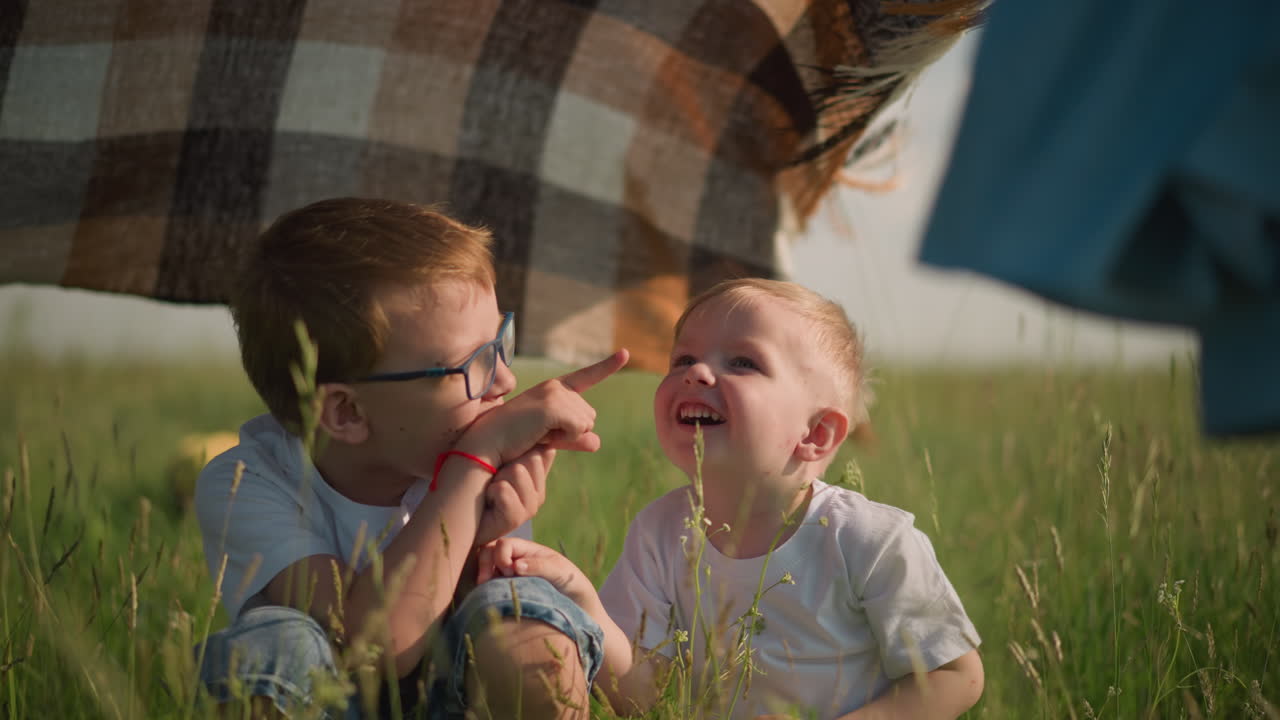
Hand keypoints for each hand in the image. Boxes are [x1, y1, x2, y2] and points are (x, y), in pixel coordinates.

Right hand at [459, 349, 628, 465]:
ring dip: (568, 436)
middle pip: (590, 416)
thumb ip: (575, 439)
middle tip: (541, 433)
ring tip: (538, 434)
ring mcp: (555, 394)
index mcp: (553, 388)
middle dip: (573, 432)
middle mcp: (556, 387)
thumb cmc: (514, 441)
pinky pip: (580, 430)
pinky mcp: (553, 407)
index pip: (586, 376)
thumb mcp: (549, 438)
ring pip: (587, 423)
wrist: (487, 445)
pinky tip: (542, 436)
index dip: (607, 366)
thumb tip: (597, 443)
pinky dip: (566, 440)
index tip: (625, 353)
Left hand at [473, 446, 553, 546]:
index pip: (546, 450)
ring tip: (488, 488)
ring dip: (497, 476)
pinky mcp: (515, 519)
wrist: (455, 511)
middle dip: (507, 461)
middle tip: (493, 475)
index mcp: (538, 477)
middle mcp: (538, 493)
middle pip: (533, 458)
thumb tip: (550, 445)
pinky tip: (487, 500)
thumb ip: (529, 448)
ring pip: (518, 472)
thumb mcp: (504, 455)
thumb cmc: (474, 477)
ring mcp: (529, 508)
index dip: (526, 446)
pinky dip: (491, 491)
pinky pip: (505, 490)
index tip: (507, 455)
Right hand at [475, 538, 594, 607]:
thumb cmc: (572, 585)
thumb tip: (513, 566)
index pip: (503, 544)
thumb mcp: (561, 572)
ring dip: (481, 576)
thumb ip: (540, 566)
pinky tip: (486, 598)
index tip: (510, 572)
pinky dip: (484, 591)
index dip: (501, 556)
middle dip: (484, 564)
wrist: (579, 610)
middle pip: (488, 552)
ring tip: (484, 590)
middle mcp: (515, 562)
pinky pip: (487, 589)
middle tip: (486, 581)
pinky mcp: (505, 595)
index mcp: (528, 551)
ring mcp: (508, 578)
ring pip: (484, 570)